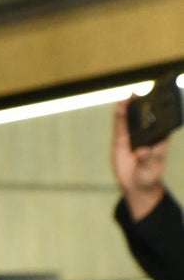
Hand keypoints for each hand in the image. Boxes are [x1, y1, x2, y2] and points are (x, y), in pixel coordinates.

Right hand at [114, 97, 169, 219]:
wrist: (137, 186)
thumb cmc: (150, 175)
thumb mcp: (152, 168)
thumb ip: (149, 158)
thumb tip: (143, 151)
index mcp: (159, 138)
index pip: (160, 120)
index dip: (158, 109)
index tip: (158, 98)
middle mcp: (146, 134)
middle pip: (144, 116)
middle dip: (142, 104)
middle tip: (139, 93)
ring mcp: (133, 137)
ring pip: (131, 120)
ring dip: (129, 107)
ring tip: (127, 96)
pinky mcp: (121, 141)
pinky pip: (120, 128)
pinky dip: (119, 117)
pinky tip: (119, 107)